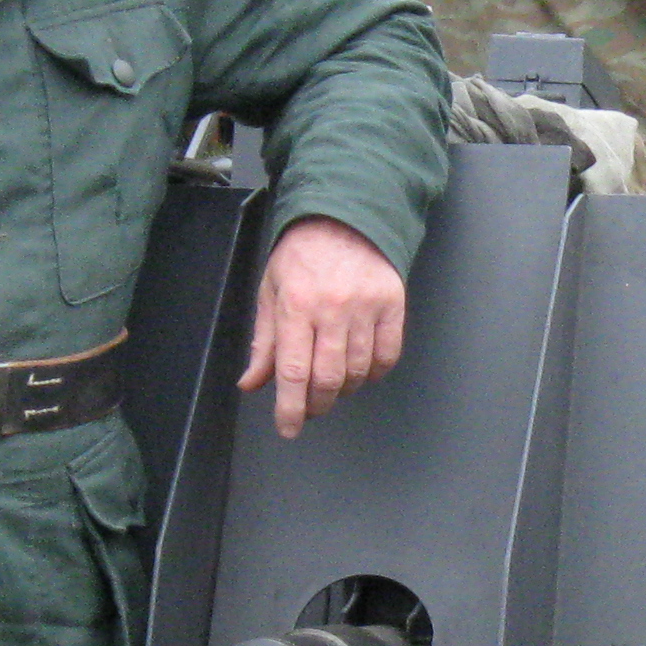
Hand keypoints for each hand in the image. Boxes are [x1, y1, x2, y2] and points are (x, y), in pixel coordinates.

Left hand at [240, 215, 407, 435]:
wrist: (345, 216)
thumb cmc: (302, 255)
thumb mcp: (272, 291)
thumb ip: (265, 341)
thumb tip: (252, 383)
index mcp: (296, 305)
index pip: (293, 370)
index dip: (290, 408)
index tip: (288, 428)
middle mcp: (332, 308)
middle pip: (328, 378)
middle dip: (317, 404)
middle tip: (310, 408)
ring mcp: (367, 307)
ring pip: (358, 371)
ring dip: (344, 389)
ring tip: (333, 385)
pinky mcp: (393, 304)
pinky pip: (387, 355)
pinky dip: (374, 372)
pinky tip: (360, 369)